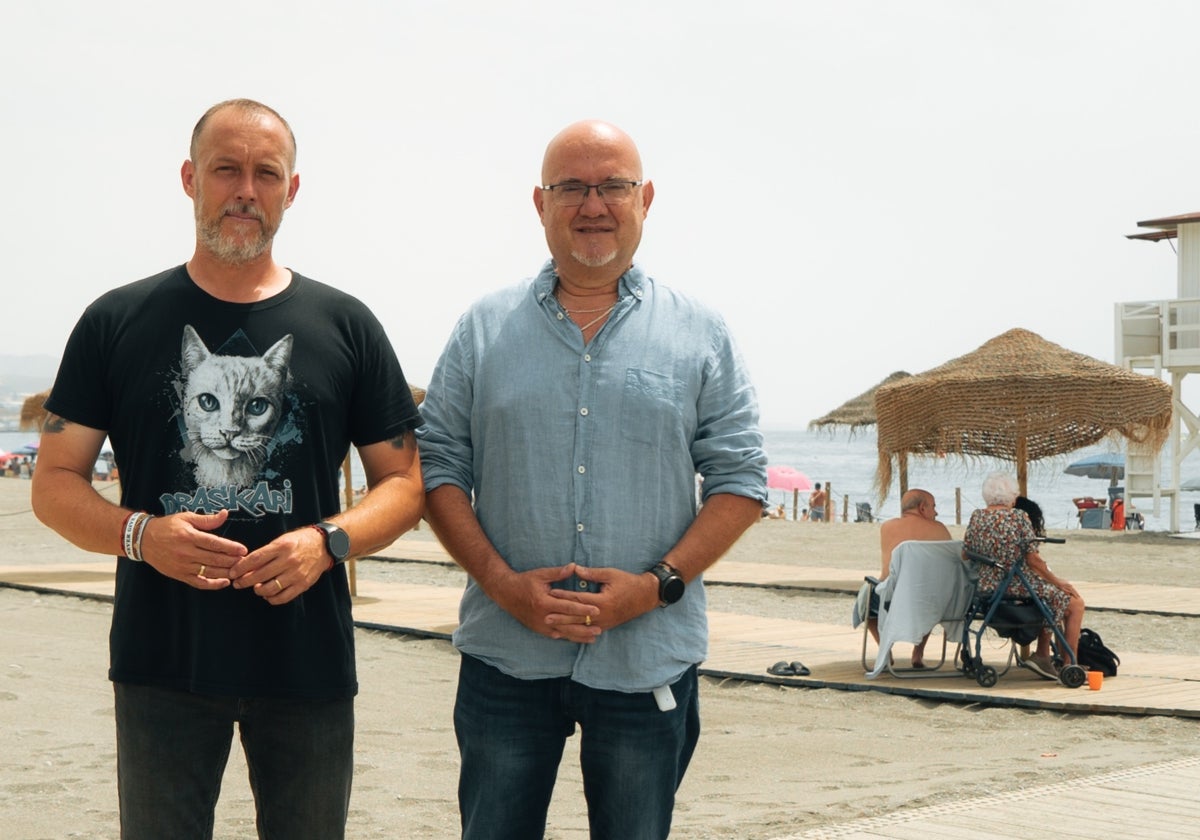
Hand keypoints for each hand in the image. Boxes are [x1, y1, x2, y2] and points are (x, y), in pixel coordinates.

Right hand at [139, 508, 246, 590]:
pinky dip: (213, 585)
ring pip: (209, 572)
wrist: (143, 540)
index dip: (230, 547)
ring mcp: (183, 566)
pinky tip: (225, 582)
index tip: (243, 550)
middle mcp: (186, 553)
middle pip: (214, 559)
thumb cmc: (167, 526)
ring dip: (226, 572)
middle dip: (232, 561)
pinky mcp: (179, 575)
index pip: (214, 543)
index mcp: (189, 537)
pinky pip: (199, 583)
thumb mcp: (186, 518)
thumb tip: (225, 514)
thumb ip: (207, 519)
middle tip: (246, 561)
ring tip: (240, 571)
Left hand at [230, 526, 332, 604]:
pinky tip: (267, 595)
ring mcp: (296, 574)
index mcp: (281, 546)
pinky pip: (283, 597)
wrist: (325, 545)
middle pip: (260, 575)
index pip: (255, 559)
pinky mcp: (303, 584)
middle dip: (244, 581)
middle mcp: (289, 560)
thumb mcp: (282, 540)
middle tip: (237, 583)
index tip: (232, 573)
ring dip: (258, 590)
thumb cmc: (299, 541)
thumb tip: (247, 566)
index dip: (240, 568)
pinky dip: (272, 599)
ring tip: (255, 588)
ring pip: (270, 588)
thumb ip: (266, 553)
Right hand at [487, 563, 601, 643]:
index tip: (596, 610)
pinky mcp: (538, 629)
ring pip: (563, 633)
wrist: (506, 593)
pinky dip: (567, 637)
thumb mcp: (541, 575)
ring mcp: (540, 625)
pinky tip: (578, 639)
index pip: (568, 607)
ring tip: (593, 638)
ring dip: (579, 636)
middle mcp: (543, 616)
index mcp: (544, 602)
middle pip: (568, 623)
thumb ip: (558, 573)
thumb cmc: (525, 581)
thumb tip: (574, 567)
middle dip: (584, 626)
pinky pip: (555, 635)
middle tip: (600, 628)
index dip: (583, 609)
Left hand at [547, 565, 659, 634]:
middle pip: (577, 617)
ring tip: (552, 627)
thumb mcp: (610, 574)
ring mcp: (605, 623)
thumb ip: (591, 573)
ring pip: (582, 627)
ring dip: (566, 627)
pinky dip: (577, 633)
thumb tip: (574, 569)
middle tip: (544, 616)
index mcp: (602, 601)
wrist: (645, 596)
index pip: (578, 599)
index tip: (551, 593)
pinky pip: (588, 631)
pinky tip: (567, 634)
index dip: (564, 596)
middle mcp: (602, 615)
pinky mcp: (606, 627)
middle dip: (560, 616)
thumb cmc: (628, 582)